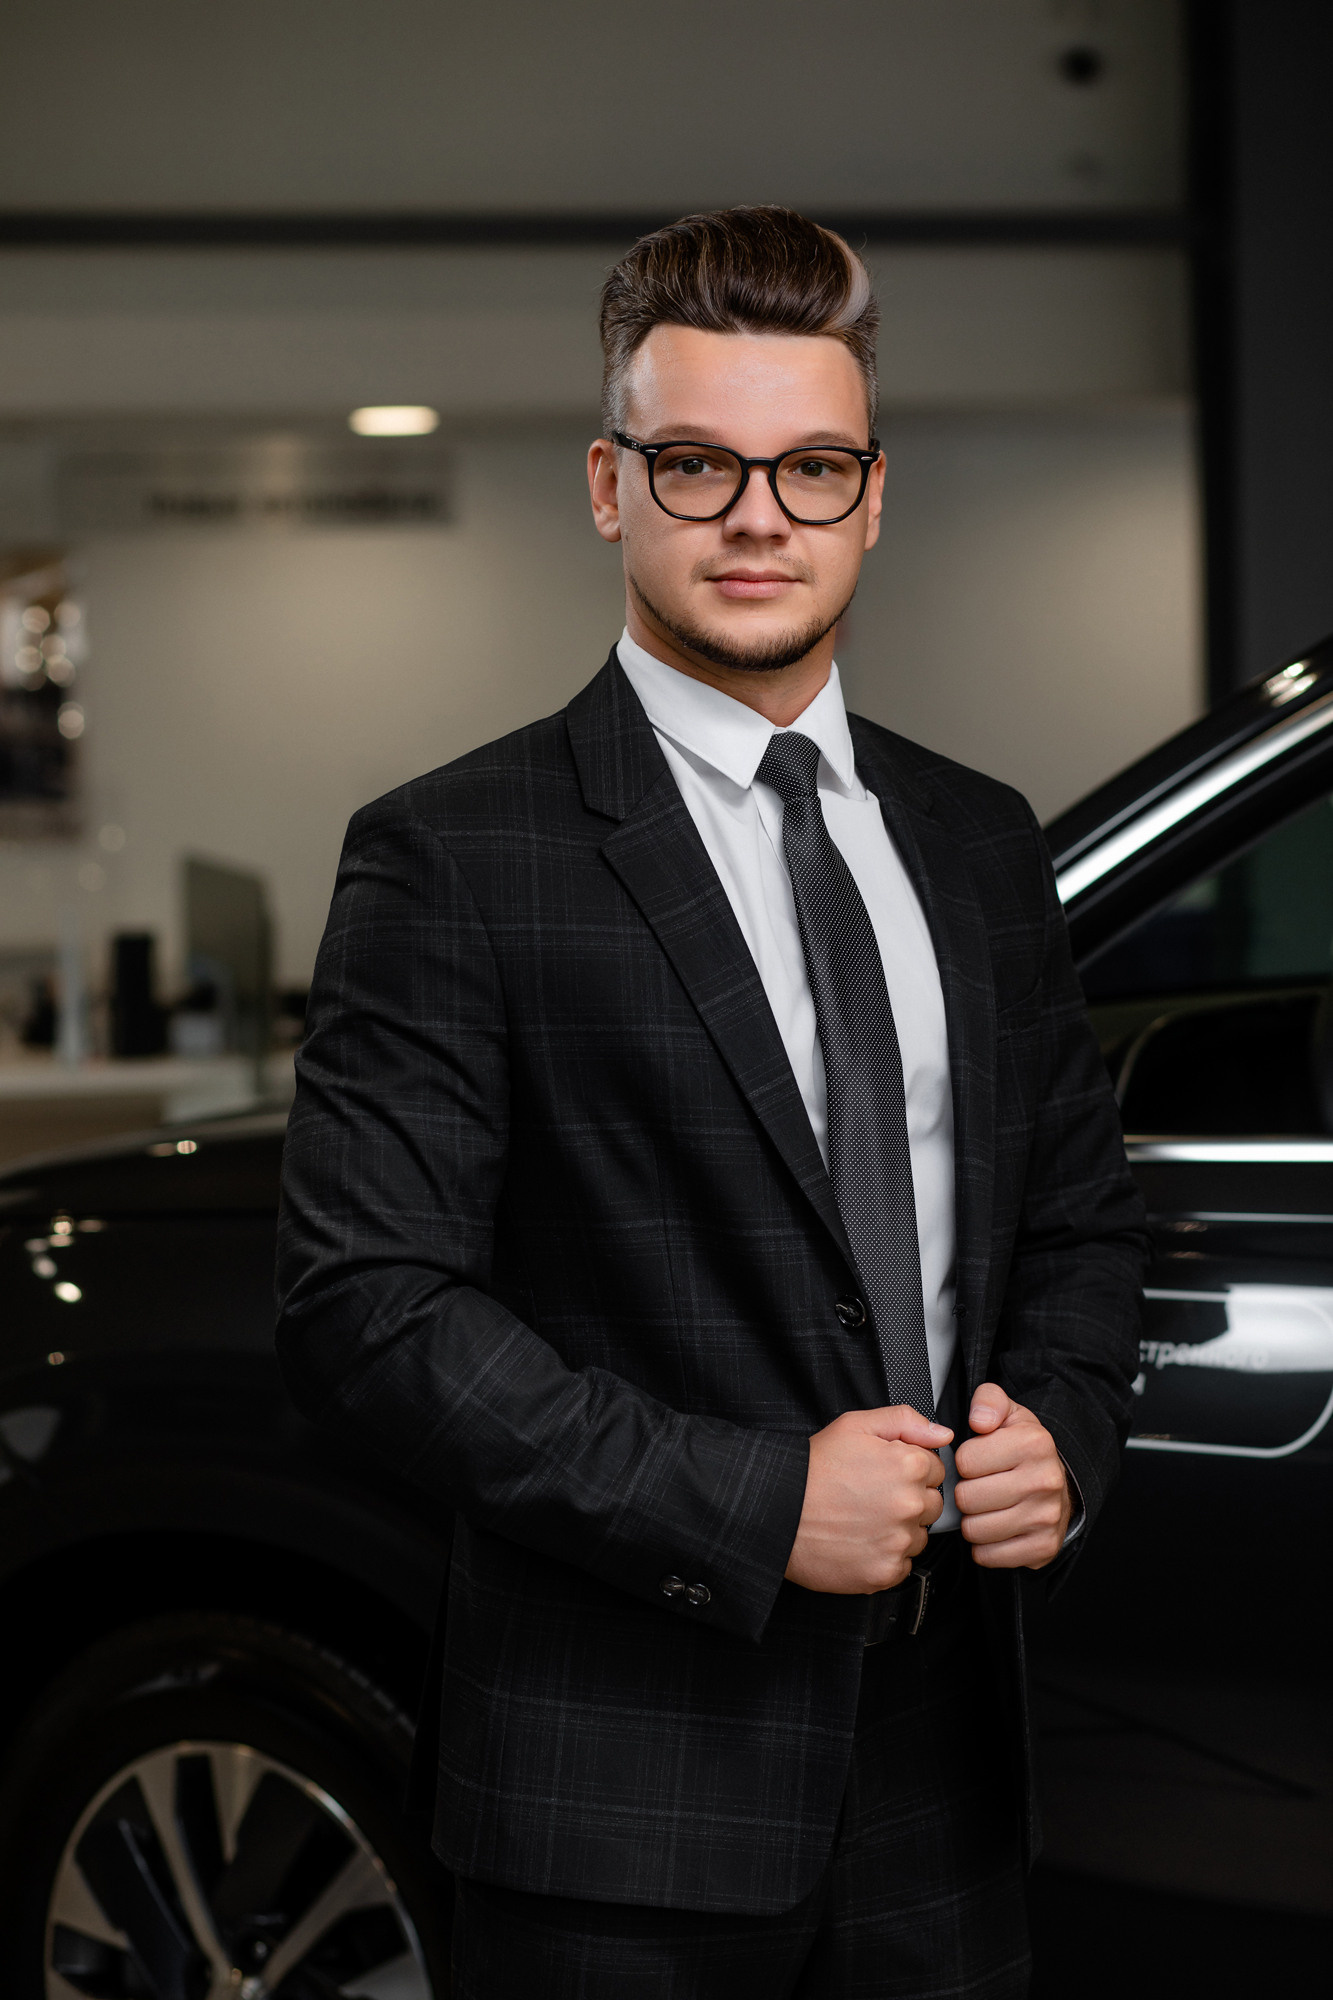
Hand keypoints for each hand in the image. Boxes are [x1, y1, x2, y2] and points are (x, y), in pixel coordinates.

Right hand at [784, 1405, 952, 1594]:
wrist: (778, 1511)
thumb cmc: (814, 1468)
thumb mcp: (855, 1425)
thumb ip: (905, 1420)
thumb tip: (942, 1434)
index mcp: (909, 1466)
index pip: (936, 1470)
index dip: (909, 1469)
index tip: (884, 1474)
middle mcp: (910, 1505)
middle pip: (932, 1504)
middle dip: (909, 1499)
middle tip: (871, 1497)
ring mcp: (899, 1541)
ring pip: (918, 1536)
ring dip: (899, 1530)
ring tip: (863, 1519)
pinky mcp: (885, 1572)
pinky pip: (902, 1565)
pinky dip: (885, 1556)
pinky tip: (860, 1541)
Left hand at [954, 1384, 1070, 1569]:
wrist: (1059, 1484)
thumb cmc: (1023, 1449)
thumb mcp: (1007, 1412)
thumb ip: (988, 1400)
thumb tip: (979, 1419)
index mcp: (1033, 1443)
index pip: (965, 1460)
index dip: (964, 1461)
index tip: (978, 1461)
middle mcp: (1045, 1481)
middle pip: (967, 1498)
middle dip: (965, 1493)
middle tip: (980, 1486)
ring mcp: (1046, 1518)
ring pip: (975, 1530)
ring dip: (972, 1521)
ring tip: (986, 1507)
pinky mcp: (1042, 1548)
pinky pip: (988, 1556)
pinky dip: (984, 1546)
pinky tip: (995, 1528)